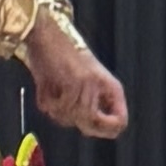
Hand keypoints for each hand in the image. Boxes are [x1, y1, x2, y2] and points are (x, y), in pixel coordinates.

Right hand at [28, 16, 128, 138]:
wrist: (45, 34)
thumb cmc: (60, 56)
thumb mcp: (83, 82)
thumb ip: (90, 105)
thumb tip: (90, 131)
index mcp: (111, 87)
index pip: (120, 123)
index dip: (102, 130)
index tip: (84, 125)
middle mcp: (103, 87)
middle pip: (92, 126)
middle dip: (74, 121)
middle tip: (62, 105)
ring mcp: (89, 85)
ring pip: (72, 119)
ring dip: (57, 111)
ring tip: (52, 92)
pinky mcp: (73, 84)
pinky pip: (58, 110)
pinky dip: (48, 103)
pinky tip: (46, 88)